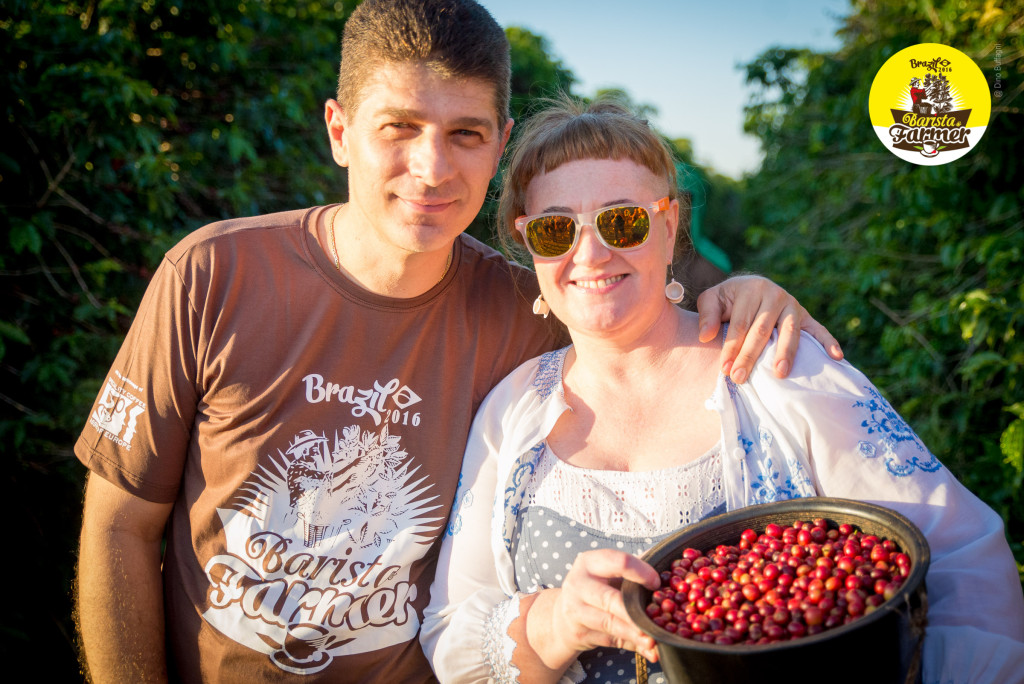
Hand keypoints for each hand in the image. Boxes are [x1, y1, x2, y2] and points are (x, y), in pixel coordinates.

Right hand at [545, 550, 660, 663]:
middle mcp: (578, 584)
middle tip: (656, 620)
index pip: (618, 562)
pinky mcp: (579, 634)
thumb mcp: (608, 577)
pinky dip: (633, 645)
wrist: (562, 616)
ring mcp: (575, 610)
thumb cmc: (595, 590)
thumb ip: (634, 576)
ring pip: (610, 622)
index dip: (641, 573)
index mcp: (589, 562)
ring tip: (654, 641)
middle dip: (635, 612)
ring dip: (635, 633)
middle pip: (610, 598)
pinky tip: (650, 651)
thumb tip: (670, 577)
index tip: (657, 584)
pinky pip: (611, 640)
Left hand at [696, 275, 842, 382]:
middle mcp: (774, 295)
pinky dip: (828, 342)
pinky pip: (819, 330)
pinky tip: (836, 357)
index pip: (740, 324)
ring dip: (785, 353)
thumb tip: (706, 336)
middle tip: (740, 378)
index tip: (724, 369)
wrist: (750, 287)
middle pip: (762, 331)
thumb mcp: (712, 299)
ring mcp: (793, 305)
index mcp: (751, 289)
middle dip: (750, 356)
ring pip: (789, 332)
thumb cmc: (728, 299)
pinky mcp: (805, 316)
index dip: (731, 347)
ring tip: (779, 374)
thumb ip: (707, 315)